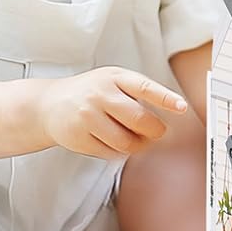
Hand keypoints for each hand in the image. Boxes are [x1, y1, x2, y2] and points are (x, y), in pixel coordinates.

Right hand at [36, 68, 191, 159]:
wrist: (49, 105)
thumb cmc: (90, 92)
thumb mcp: (112, 80)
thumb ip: (136, 92)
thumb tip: (165, 116)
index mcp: (113, 77)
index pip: (145, 87)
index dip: (165, 98)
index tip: (181, 107)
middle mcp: (100, 95)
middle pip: (140, 120)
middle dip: (154, 131)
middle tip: (156, 132)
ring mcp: (87, 117)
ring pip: (127, 142)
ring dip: (138, 145)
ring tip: (135, 139)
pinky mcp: (79, 138)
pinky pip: (110, 153)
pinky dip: (118, 152)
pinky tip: (113, 141)